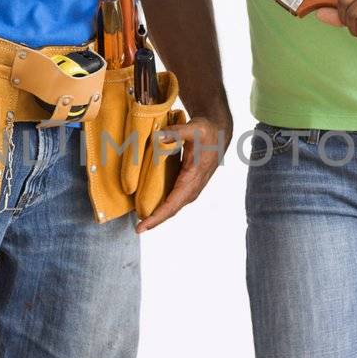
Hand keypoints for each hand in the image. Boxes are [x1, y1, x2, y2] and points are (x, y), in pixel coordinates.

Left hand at [135, 111, 230, 232]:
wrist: (218, 134)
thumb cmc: (206, 132)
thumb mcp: (194, 129)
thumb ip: (176, 132)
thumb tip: (157, 137)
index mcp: (192, 178)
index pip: (172, 203)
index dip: (156, 217)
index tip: (142, 226)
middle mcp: (193, 187)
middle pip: (171, 210)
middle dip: (155, 220)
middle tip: (138, 228)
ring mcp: (191, 188)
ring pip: (173, 207)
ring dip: (158, 215)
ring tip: (142, 221)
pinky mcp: (188, 185)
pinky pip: (174, 200)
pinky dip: (163, 206)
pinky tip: (151, 206)